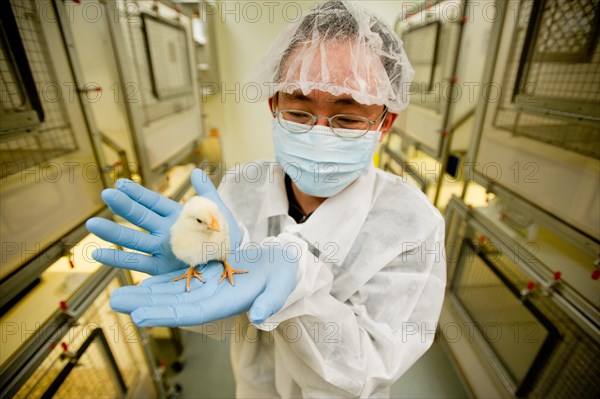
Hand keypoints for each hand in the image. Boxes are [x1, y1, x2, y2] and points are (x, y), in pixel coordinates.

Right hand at [86, 169, 241, 274]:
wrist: (233, 264)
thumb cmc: (225, 238)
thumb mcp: (218, 212)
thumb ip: (206, 193)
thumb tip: (196, 171)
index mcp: (176, 216)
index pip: (153, 202)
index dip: (138, 193)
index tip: (120, 184)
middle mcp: (165, 232)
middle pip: (140, 217)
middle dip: (123, 206)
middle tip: (105, 194)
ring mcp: (161, 250)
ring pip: (133, 239)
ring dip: (113, 232)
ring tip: (92, 225)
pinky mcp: (161, 268)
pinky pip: (137, 263)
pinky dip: (117, 259)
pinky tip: (98, 254)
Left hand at [109, 246, 297, 325]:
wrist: (281, 264)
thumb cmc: (283, 274)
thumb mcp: (282, 285)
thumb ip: (271, 301)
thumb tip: (259, 317)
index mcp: (226, 304)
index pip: (191, 313)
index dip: (165, 315)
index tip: (140, 317)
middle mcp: (211, 300)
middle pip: (173, 305)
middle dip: (144, 305)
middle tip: (116, 303)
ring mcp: (207, 290)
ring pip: (171, 295)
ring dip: (145, 296)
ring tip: (119, 296)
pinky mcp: (206, 278)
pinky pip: (179, 283)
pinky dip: (160, 284)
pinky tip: (141, 284)